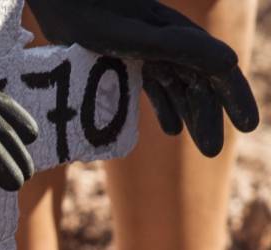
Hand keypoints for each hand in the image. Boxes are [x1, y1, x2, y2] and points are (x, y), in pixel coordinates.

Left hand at [27, 0, 258, 155]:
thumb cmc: (88, 14)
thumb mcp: (131, 35)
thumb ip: (177, 47)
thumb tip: (229, 63)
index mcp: (175, 35)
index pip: (216, 70)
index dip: (233, 97)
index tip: (247, 126)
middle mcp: (168, 40)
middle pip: (198, 81)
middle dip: (209, 115)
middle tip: (212, 150)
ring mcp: (147, 47)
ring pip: (178, 84)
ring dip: (189, 113)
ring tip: (199, 144)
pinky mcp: (125, 53)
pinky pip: (154, 82)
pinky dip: (164, 105)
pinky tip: (169, 128)